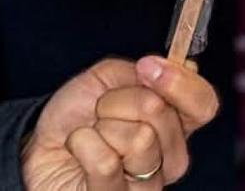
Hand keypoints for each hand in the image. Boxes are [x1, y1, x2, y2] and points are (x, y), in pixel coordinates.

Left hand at [22, 56, 219, 190]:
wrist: (41, 147)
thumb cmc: (77, 116)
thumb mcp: (109, 78)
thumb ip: (143, 73)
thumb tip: (174, 69)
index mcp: (174, 124)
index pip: (203, 104)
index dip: (180, 82)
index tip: (148, 67)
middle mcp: (168, 158)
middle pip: (162, 114)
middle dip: (120, 101)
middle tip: (102, 111)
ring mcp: (147, 186)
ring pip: (139, 138)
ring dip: (101, 126)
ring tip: (92, 135)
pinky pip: (107, 163)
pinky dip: (83, 144)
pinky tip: (79, 150)